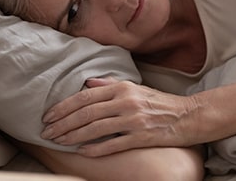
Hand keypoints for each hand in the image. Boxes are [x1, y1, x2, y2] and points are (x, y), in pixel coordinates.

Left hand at [41, 77, 202, 156]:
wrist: (189, 116)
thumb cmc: (161, 103)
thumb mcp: (137, 88)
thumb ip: (111, 86)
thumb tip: (88, 83)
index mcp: (123, 88)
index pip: (85, 96)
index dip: (64, 107)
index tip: (48, 116)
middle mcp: (126, 101)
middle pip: (86, 112)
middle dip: (63, 123)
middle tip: (46, 132)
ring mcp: (134, 119)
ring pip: (95, 128)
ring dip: (73, 136)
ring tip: (58, 142)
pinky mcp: (142, 136)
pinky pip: (113, 144)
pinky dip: (95, 148)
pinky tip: (82, 152)